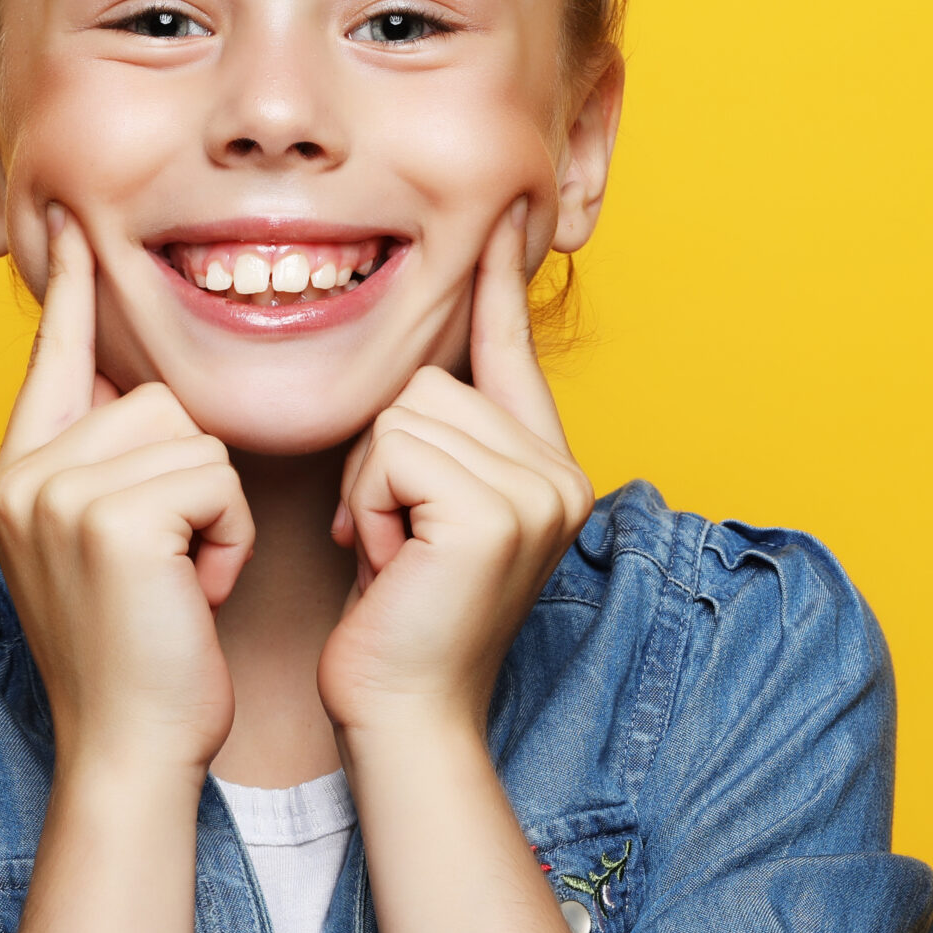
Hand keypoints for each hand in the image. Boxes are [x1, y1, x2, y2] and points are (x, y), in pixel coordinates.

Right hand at [0, 206, 252, 774]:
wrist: (133, 752)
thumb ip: (104, 468)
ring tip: (180, 582)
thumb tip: (129, 384)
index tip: (73, 224)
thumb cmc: (142, 660)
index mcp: (15, 476)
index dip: (70, 295)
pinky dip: (228, 536)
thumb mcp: (107, 550)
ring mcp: (58, 493)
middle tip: (170, 568)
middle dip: (190, 479)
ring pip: (190, 434)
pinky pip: (215, 476)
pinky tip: (195, 592)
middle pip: (150, 396)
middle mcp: (21, 475)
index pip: (50, 360)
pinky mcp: (112, 518)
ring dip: (214, 511)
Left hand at [318, 200, 595, 738]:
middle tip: (391, 540)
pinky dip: (371, 502)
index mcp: (549, 468)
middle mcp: (560, 473)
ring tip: (392, 553)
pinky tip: (388, 561)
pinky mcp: (494, 511)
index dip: (500, 287)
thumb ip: (437, 445)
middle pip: (432, 381)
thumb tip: (412, 371)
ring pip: (406, 412)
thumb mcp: (421, 515)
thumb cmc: (396, 624)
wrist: (403, 716)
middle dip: (384, 457)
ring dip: (373, 483)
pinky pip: (393, 448)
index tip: (502, 216)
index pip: (513, 353)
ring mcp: (536, 491)